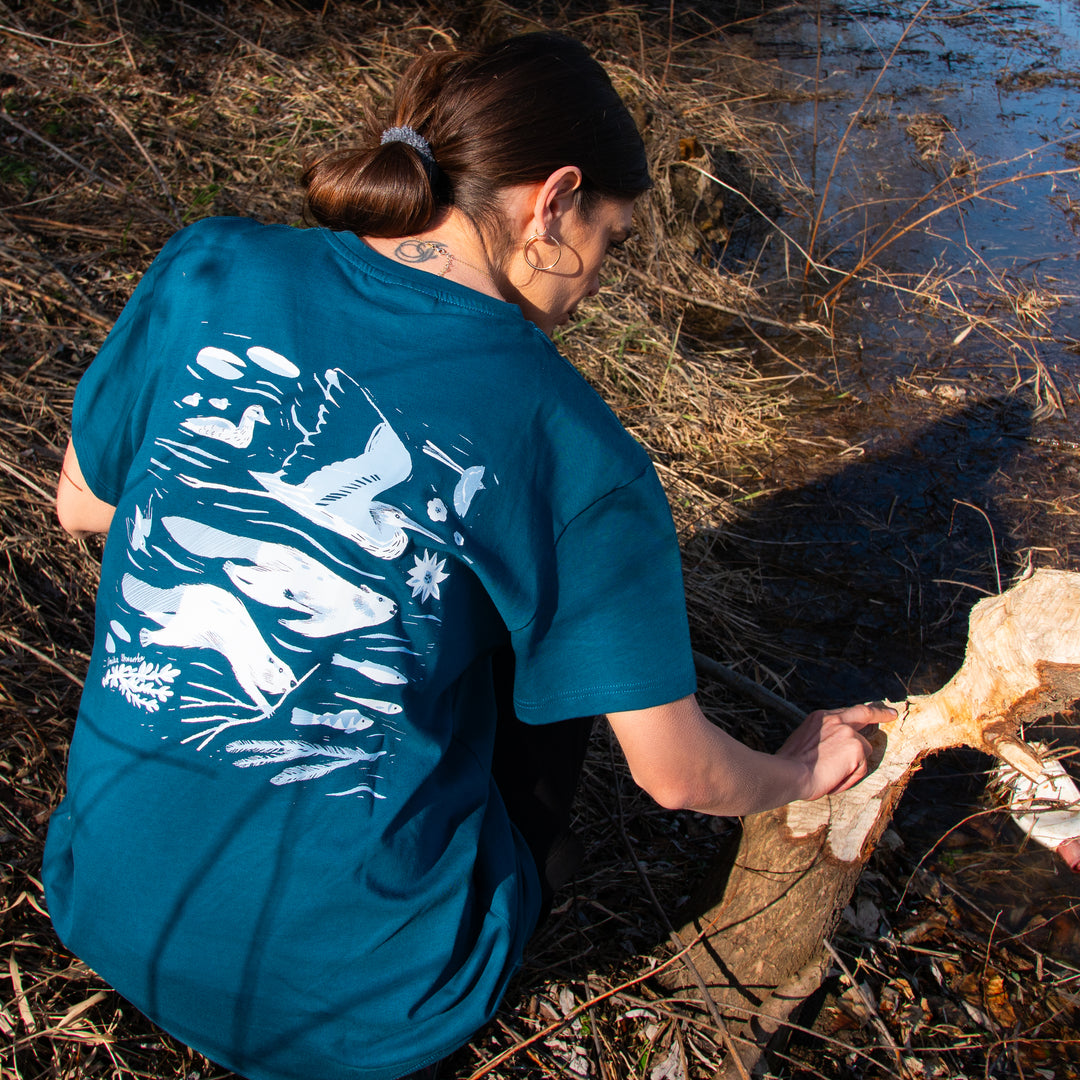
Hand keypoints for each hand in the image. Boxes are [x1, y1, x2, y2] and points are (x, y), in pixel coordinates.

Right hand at [775, 703, 894, 801]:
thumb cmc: (790, 765)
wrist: (789, 773)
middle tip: (891, 713)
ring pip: (862, 751)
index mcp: (820, 717)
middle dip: (880, 713)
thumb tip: (840, 749)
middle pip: (864, 713)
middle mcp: (835, 719)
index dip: (859, 711)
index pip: (846, 711)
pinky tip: (834, 779)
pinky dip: (850, 778)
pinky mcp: (857, 747)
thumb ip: (824, 738)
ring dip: (851, 767)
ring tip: (829, 776)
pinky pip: (861, 768)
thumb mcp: (805, 742)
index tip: (871, 708)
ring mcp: (848, 732)